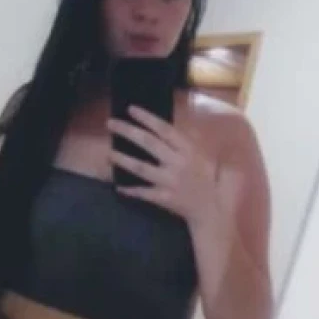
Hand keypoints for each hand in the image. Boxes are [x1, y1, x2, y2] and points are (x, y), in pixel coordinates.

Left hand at [107, 105, 243, 228]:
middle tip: (110, 123)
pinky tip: (118, 186)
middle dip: (127, 131)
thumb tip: (163, 126)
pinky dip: (130, 190)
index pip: (164, 129)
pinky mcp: (163, 198)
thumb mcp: (201, 155)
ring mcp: (169, 181)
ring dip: (122, 159)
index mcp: (187, 150)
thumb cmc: (205, 178)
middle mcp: (177, 163)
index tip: (130, 109)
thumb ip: (185, 141)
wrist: (209, 209)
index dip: (147, 118)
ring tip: (108, 153)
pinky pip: (143, 193)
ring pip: (141, 168)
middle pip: (148, 143)